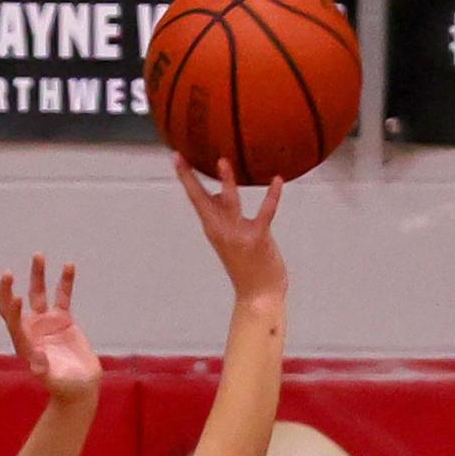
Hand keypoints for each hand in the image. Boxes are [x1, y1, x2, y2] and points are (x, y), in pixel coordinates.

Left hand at [0, 256, 102, 401]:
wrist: (81, 388)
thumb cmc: (66, 388)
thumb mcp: (55, 380)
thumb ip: (44, 369)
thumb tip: (35, 357)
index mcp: (24, 344)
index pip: (12, 321)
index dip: (11, 309)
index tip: (18, 297)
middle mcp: (31, 330)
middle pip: (15, 305)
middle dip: (9, 290)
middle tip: (7, 274)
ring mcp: (46, 323)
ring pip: (39, 294)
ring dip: (37, 275)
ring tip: (38, 256)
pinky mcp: (63, 320)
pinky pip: (62, 296)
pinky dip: (65, 282)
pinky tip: (69, 266)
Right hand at [174, 155, 286, 303]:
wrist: (259, 298)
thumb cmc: (249, 267)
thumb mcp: (232, 237)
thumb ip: (226, 215)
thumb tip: (221, 192)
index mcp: (214, 229)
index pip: (196, 199)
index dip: (186, 178)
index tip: (176, 158)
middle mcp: (221, 231)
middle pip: (201, 200)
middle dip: (189, 179)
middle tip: (178, 158)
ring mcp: (238, 234)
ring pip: (229, 202)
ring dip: (226, 182)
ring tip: (223, 161)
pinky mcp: (258, 238)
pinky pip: (265, 212)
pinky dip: (272, 195)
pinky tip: (277, 180)